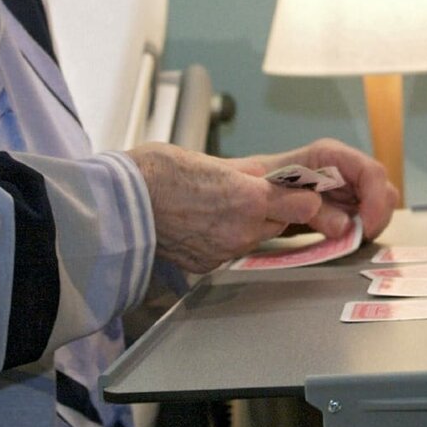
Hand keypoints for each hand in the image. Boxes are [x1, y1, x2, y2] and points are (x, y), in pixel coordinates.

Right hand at [127, 143, 325, 272]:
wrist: (120, 204)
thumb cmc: (158, 173)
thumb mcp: (212, 161)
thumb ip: (247, 173)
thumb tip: (267, 175)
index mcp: (249, 198)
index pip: (305, 205)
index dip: (305, 197)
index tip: (304, 192)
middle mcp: (242, 229)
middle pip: (281, 223)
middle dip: (277, 210)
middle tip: (256, 196)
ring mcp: (225, 250)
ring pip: (257, 237)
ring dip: (251, 225)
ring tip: (222, 207)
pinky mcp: (207, 264)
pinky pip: (230, 250)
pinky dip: (225, 239)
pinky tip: (205, 223)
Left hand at [240, 138, 397, 240]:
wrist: (241, 196)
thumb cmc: (253, 186)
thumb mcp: (270, 195)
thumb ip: (305, 206)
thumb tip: (343, 226)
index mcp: (328, 156)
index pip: (370, 172)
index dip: (376, 201)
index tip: (365, 229)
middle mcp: (341, 169)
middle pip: (381, 188)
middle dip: (376, 216)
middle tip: (355, 240)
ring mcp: (343, 188)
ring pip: (377, 206)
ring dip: (367, 226)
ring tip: (342, 241)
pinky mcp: (341, 206)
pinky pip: (363, 219)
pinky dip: (358, 233)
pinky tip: (339, 241)